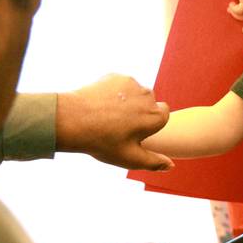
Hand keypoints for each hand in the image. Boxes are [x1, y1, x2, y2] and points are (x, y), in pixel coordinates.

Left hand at [56, 74, 173, 170]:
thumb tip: (171, 165)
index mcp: (155, 116)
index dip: (150, 123)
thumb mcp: (129, 158)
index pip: (163, 114)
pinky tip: (101, 105)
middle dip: (140, 111)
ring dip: (128, 101)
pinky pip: (121, 85)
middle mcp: (148, 96)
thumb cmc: (102, 141)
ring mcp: (132, 84)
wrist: (72, 119)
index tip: (134, 131)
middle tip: (119, 125)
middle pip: (150, 102)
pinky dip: (115, 93)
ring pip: (135, 93)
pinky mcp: (116, 77)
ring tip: (108, 115)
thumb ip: (154, 162)